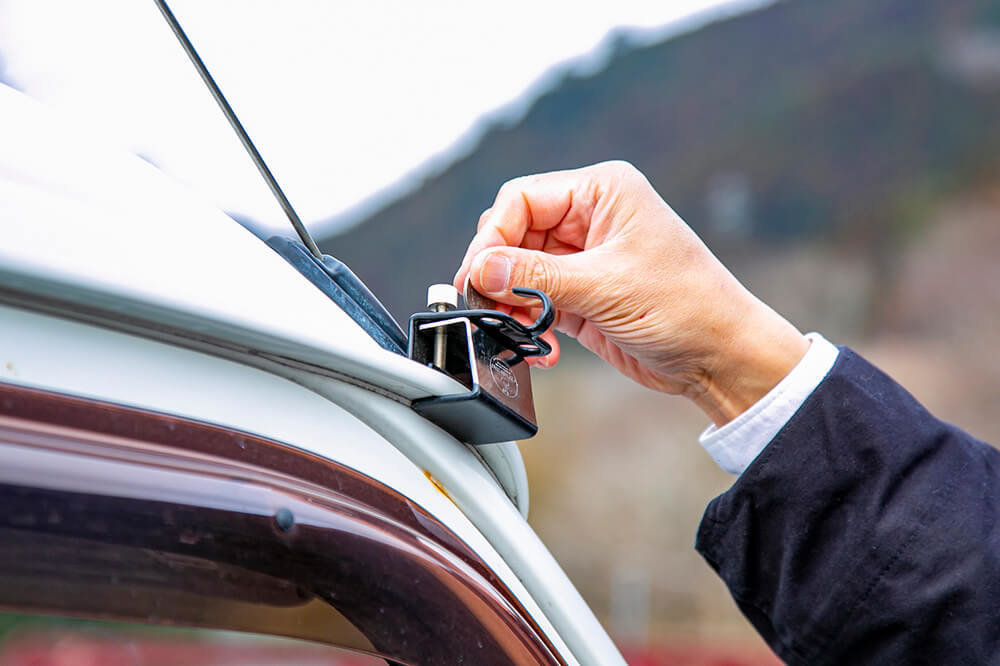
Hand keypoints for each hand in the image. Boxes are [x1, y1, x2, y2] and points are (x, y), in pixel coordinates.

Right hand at [453, 161, 809, 425]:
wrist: (720, 357)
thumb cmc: (686, 306)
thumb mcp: (606, 286)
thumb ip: (536, 275)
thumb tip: (480, 269)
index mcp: (603, 192)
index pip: (521, 199)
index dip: (493, 237)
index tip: (477, 275)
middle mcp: (591, 217)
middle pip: (514, 234)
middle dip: (498, 273)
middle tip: (488, 306)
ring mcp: (584, 257)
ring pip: (518, 270)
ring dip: (511, 304)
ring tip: (517, 331)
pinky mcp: (582, 294)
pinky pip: (534, 301)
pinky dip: (528, 323)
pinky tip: (541, 347)